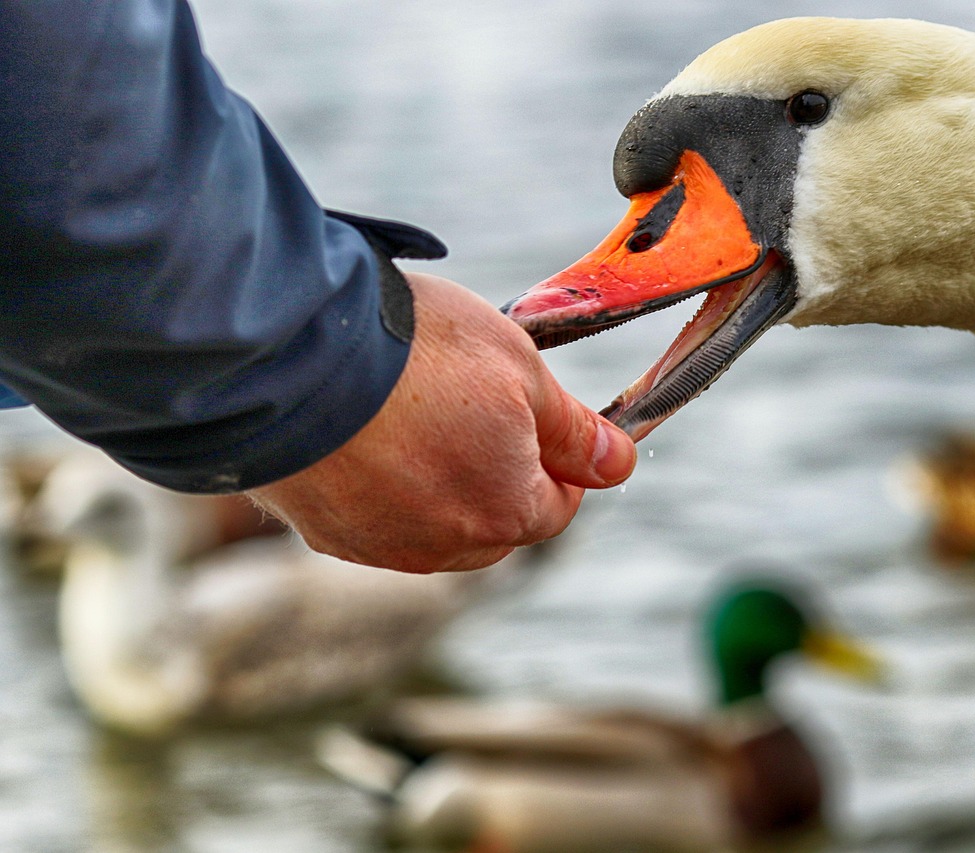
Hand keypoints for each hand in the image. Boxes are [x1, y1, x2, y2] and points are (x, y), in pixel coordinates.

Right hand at [248, 272, 635, 571]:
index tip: (542, 419)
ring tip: (415, 413)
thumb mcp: (518, 370)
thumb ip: (572, 429)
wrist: (289, 356)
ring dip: (439, 485)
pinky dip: (381, 487)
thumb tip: (618, 464)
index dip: (559, 461)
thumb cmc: (416, 354)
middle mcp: (444, 548)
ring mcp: (379, 546)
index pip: (556, 506)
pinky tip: (366, 434)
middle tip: (475, 407)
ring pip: (433, 526)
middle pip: (495, 524)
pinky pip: (374, 519)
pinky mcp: (324, 533)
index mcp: (504, 512)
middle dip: (500, 475)